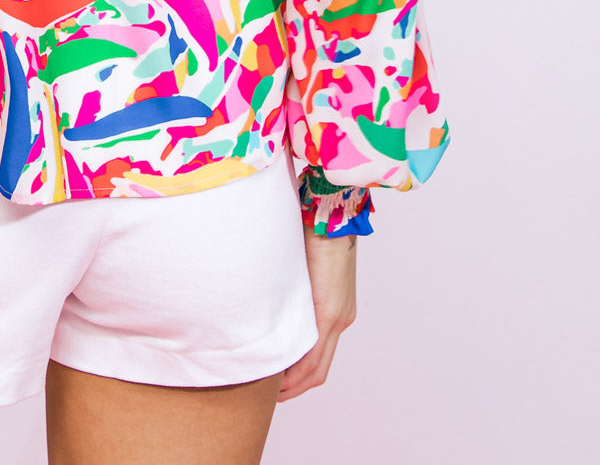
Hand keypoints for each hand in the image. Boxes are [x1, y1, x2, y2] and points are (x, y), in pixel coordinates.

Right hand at [278, 226, 356, 399]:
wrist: (329, 216)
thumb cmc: (312, 234)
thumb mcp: (302, 270)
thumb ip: (293, 291)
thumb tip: (271, 301)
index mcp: (336, 310)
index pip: (319, 354)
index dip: (300, 374)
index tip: (280, 381)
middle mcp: (341, 319)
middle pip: (320, 369)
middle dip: (296, 386)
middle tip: (273, 396)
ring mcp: (338, 318)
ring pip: (317, 366)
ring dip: (295, 382)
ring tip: (272, 391)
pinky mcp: (330, 312)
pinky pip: (313, 353)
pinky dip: (296, 369)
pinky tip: (279, 374)